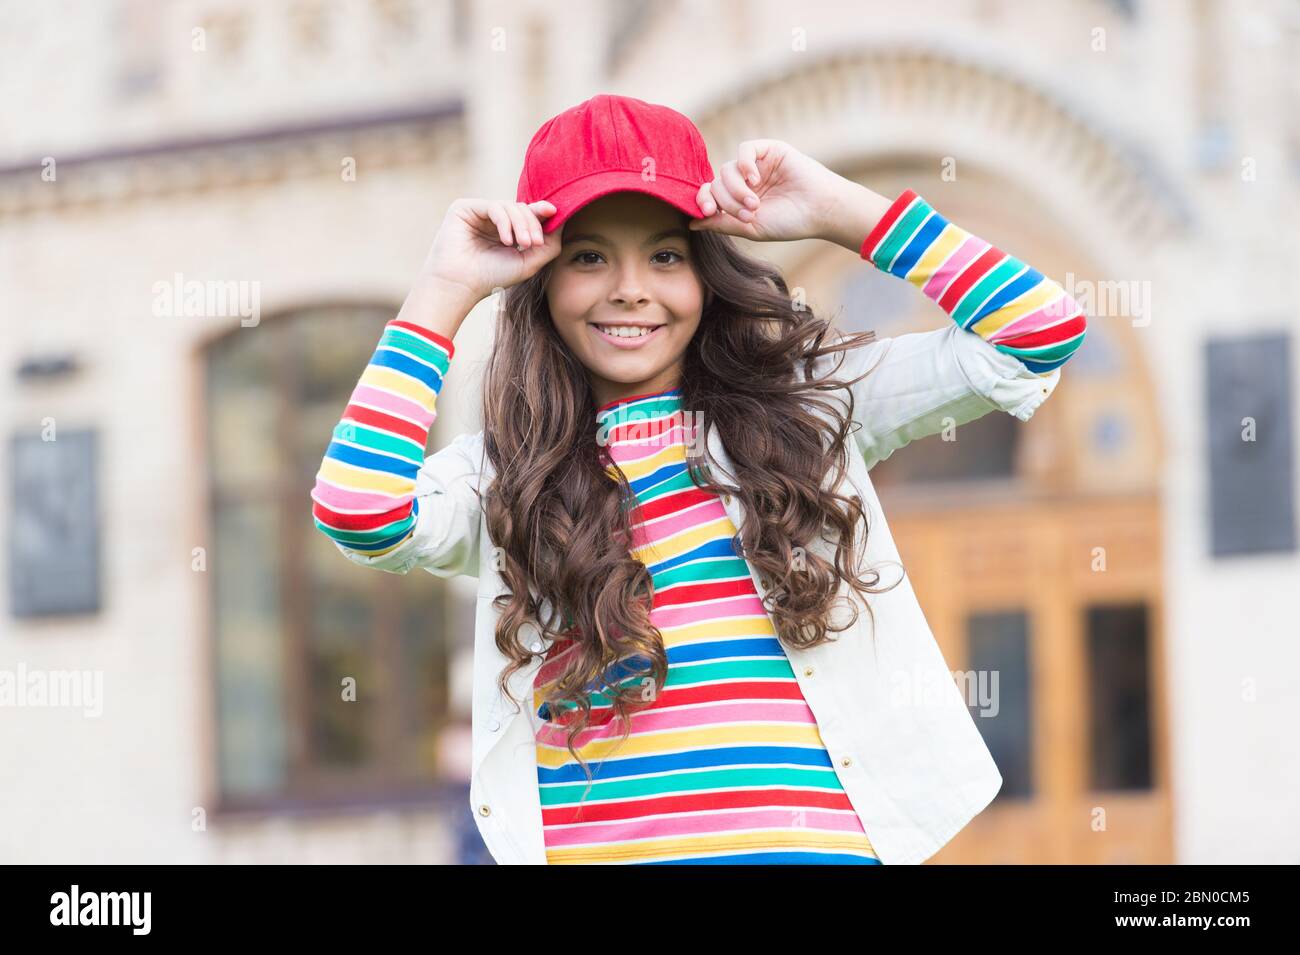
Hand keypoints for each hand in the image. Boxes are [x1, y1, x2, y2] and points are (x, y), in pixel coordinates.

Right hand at [420, 198, 562, 302]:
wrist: (460, 285)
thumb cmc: (491, 277)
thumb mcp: (529, 263)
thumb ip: (549, 244)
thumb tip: (560, 218)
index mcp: (505, 231)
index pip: (526, 215)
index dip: (541, 212)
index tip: (554, 212)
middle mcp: (491, 220)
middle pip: (521, 209)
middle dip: (532, 224)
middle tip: (534, 243)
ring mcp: (478, 213)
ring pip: (510, 206)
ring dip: (521, 224)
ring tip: (522, 244)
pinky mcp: (464, 208)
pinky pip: (494, 206)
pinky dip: (504, 222)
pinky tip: (506, 241)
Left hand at [688, 139, 855, 242]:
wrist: (820, 210)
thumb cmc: (789, 222)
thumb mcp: (751, 228)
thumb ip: (722, 224)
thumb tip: (692, 222)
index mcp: (738, 200)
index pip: (709, 194)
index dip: (702, 200)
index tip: (707, 212)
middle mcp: (744, 181)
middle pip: (716, 183)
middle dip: (727, 201)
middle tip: (748, 214)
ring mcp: (755, 165)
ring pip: (727, 169)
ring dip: (736, 189)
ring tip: (755, 204)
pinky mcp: (768, 150)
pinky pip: (744, 150)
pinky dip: (744, 165)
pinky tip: (755, 180)